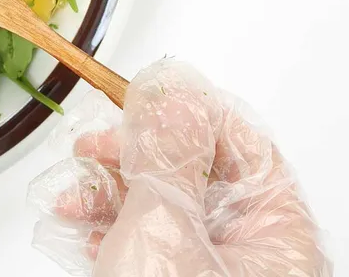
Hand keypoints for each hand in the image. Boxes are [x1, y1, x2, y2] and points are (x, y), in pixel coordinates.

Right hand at [28, 60, 330, 275]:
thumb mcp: (164, 229)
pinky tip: (74, 227)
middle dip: (132, 155)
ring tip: (71, 194)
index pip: (241, 143)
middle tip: (94, 145)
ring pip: (158, 207)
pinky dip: (103, 227)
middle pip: (194, 172)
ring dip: (106, 190)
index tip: (138, 95)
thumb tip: (169, 89)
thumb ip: (164, 152)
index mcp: (277, 236)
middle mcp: (249, 258)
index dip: (186, 111)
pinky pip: (139, 243)